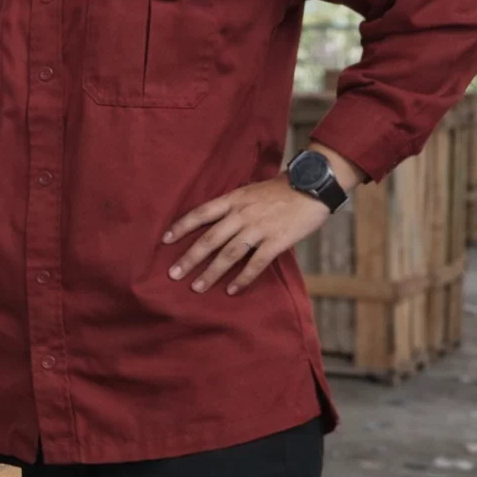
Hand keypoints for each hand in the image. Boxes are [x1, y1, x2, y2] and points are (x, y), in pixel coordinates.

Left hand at [162, 178, 332, 296]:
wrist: (312, 187)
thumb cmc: (279, 190)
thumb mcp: (249, 191)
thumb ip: (232, 206)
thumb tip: (213, 222)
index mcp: (233, 199)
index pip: (200, 213)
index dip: (181, 227)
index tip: (164, 240)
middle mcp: (241, 214)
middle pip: (209, 239)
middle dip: (189, 258)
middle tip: (173, 274)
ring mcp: (258, 228)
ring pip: (228, 254)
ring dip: (210, 272)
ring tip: (196, 287)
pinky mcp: (276, 241)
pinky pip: (255, 263)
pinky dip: (242, 278)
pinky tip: (231, 289)